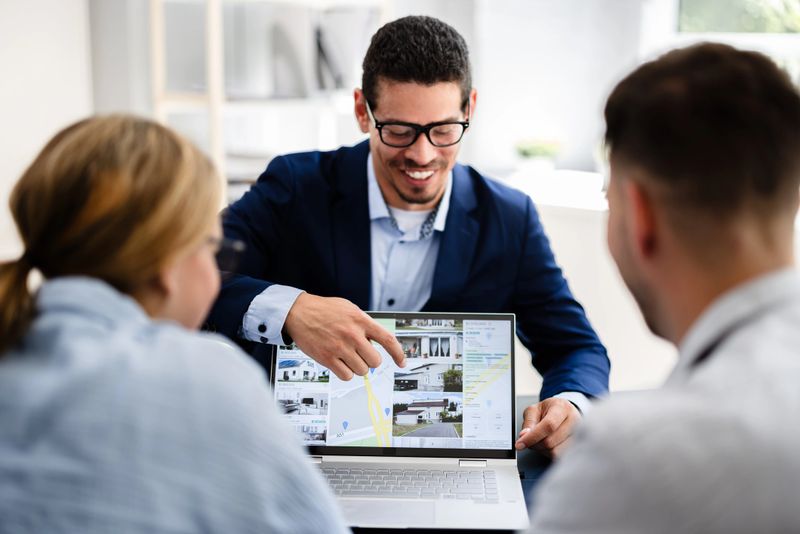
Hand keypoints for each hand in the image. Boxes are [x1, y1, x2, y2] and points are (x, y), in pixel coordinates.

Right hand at [283, 293, 405, 379]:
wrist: (299, 312)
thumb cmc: (324, 310)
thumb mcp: (349, 309)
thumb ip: (364, 323)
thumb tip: (377, 341)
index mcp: (360, 320)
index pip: (387, 339)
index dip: (398, 353)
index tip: (402, 362)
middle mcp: (352, 334)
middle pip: (375, 361)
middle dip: (370, 360)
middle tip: (362, 355)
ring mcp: (340, 347)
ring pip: (362, 370)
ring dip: (357, 367)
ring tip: (348, 356)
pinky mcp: (327, 358)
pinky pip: (346, 376)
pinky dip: (345, 373)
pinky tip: (340, 363)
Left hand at [515, 397, 580, 457]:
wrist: (565, 412)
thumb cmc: (549, 410)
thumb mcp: (534, 410)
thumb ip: (529, 422)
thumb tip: (524, 436)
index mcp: (562, 408)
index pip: (548, 425)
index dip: (533, 436)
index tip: (520, 444)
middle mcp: (574, 421)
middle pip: (550, 442)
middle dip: (535, 444)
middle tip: (530, 439)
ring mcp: (579, 436)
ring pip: (556, 452)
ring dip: (543, 450)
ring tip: (542, 440)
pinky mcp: (578, 447)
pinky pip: (561, 458)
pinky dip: (551, 454)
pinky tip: (550, 446)